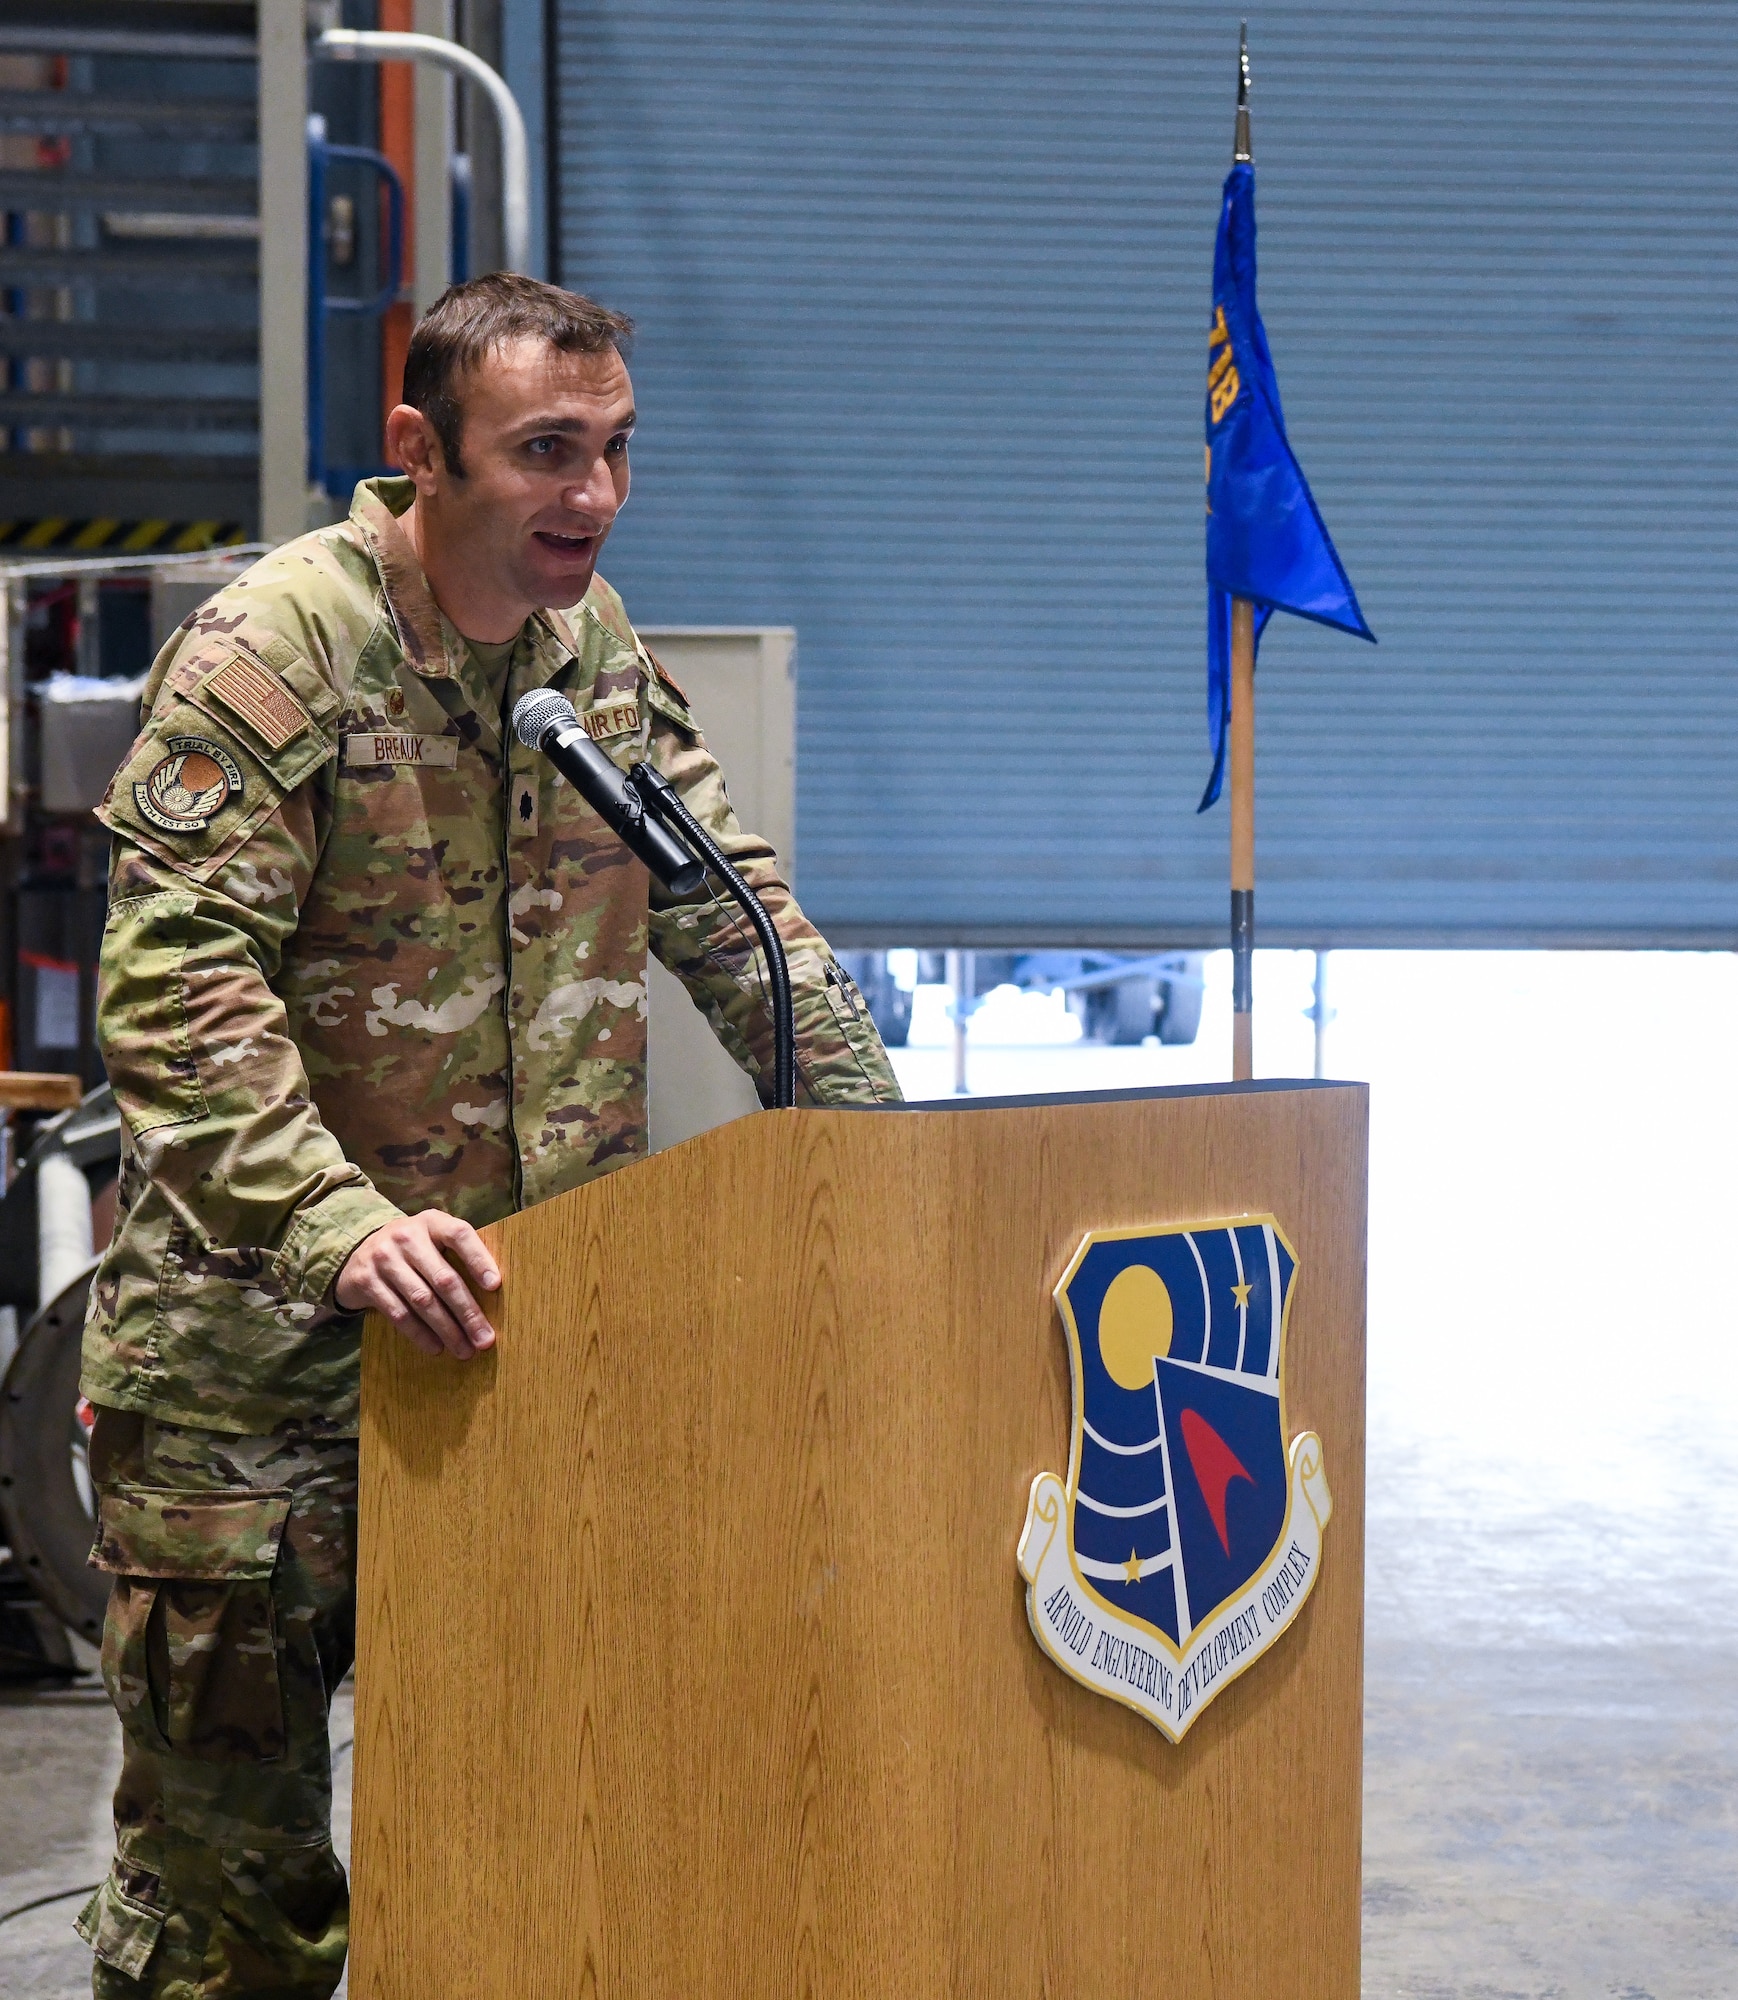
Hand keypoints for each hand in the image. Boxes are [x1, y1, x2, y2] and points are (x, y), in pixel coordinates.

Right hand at [335, 1212, 500, 1358]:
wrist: (357, 1251)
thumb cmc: (411, 1249)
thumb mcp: (431, 1238)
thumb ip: (457, 1253)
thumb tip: (494, 1291)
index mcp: (431, 1222)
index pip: (459, 1235)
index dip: (479, 1259)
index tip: (495, 1285)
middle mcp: (406, 1237)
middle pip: (444, 1278)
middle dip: (468, 1312)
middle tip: (485, 1339)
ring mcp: (384, 1258)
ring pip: (422, 1300)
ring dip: (447, 1329)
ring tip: (464, 1350)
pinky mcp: (367, 1282)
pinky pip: (399, 1313)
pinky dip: (420, 1334)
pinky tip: (436, 1347)